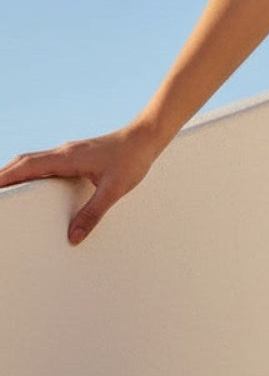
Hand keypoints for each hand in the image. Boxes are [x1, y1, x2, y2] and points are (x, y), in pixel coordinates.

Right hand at [0, 119, 163, 245]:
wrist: (146, 137)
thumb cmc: (132, 159)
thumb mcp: (114, 189)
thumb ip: (93, 213)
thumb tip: (73, 237)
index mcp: (66, 158)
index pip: (26, 166)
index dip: (4, 178)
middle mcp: (63, 152)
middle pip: (22, 162)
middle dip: (3, 176)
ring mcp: (68, 152)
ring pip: (32, 160)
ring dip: (15, 173)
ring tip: (2, 190)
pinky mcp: (75, 155)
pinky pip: (44, 162)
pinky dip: (29, 171)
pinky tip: (30, 183)